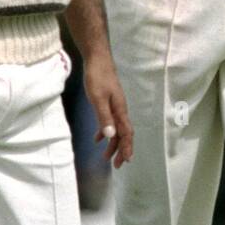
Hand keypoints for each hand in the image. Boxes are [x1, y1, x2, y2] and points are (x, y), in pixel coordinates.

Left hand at [84, 49, 133, 168]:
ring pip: (116, 129)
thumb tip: (110, 136)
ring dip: (113, 143)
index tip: (125, 161)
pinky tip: (97, 138)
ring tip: (106, 156)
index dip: (126, 147)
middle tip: (116, 165)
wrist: (97, 60)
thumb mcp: (98, 98)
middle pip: (123, 134)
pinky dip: (105, 132)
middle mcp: (120, 110)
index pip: (126, 133)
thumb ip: (104, 117)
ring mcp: (115, 106)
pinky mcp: (108, 102)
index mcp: (120, 110)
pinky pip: (109, 122)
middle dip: (121, 150)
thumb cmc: (98, 77)